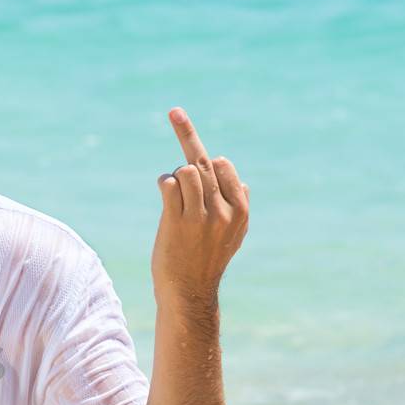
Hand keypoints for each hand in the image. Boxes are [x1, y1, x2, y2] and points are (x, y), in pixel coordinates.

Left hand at [150, 108, 248, 309]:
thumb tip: (240, 180)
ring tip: (173, 190)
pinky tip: (164, 191)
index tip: (196, 155)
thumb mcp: (233, 235)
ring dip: (175, 174)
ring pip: (188, 169)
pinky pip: (169, 183)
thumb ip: (238, 207)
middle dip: (187, 135)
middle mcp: (224, 210)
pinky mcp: (177, 222)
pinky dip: (164, 182)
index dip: (208, 161)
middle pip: (204, 161)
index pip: (224, 167)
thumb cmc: (206, 261)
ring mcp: (201, 216)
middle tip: (175, 111)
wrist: (189, 293)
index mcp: (240, 210)